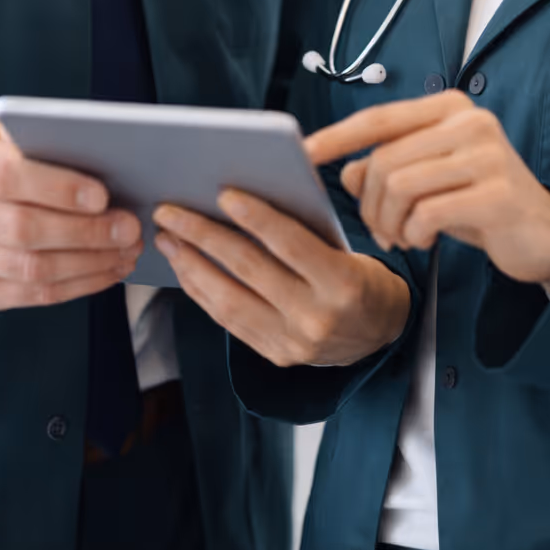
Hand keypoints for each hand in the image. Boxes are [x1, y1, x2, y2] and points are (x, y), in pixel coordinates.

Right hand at [0, 118, 142, 309]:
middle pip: (22, 229)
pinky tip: (108, 268)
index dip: (56, 188)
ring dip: (89, 262)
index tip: (102, 195)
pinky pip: (34, 295)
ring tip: (126, 249)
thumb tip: (108, 162)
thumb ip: (43, 142)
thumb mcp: (5, 134)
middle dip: (84, 231)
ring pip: (32, 268)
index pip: (4, 176)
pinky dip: (79, 284)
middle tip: (129, 227)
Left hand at [152, 191, 409, 367]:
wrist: (380, 334)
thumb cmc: (360, 276)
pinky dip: (202, 291)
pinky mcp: (275, 356)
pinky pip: (228, 321)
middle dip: (203, 235)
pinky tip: (185, 267)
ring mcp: (293, 342)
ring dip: (191, 264)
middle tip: (170, 211)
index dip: (255, 217)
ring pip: (229, 299)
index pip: (290, 243)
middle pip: (249, 268)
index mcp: (342, 283)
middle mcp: (315, 317)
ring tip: (168, 238)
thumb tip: (245, 200)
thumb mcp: (348, 249)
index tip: (223, 193)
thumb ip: (305, 230)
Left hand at [306, 92, 549, 289]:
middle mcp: (471, 122)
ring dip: (389, 222)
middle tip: (377, 230)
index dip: (337, 137)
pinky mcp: (498, 193)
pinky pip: (428, 214)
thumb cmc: (478, 202)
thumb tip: (343, 171)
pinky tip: (421, 241)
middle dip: (369, 203)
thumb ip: (385, 169)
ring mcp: (488, 155)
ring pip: (401, 187)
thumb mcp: (428, 180)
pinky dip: (414, 234)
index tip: (304, 153)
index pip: (379, 118)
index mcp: (449, 108)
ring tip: (398, 238)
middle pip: (385, 160)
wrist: (544, 236)